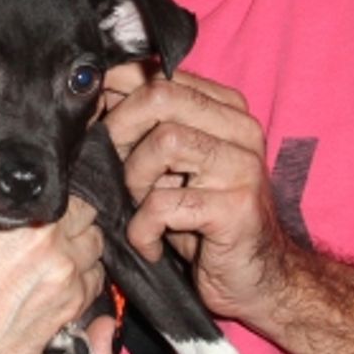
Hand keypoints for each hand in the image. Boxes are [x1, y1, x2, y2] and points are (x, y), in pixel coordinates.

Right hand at [0, 197, 104, 353]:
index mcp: (30, 224)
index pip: (73, 200)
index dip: (54, 205)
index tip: (39, 212)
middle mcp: (57, 256)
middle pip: (89, 228)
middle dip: (72, 228)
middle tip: (48, 235)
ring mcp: (65, 292)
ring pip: (94, 261)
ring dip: (79, 258)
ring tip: (53, 262)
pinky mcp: (63, 323)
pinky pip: (89, 294)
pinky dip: (79, 287)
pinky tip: (54, 288)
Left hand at [102, 65, 295, 329]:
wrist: (259, 278)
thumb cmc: (204, 220)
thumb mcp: (173, 166)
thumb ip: (147, 128)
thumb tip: (96, 92)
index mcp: (226, 109)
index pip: (162, 75)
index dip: (117, 92)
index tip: (94, 118)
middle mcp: (241, 129)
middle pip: (160, 97)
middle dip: (119, 130)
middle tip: (112, 168)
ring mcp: (243, 167)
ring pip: (163, 142)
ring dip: (135, 181)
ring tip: (140, 208)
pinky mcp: (237, 208)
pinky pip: (165, 204)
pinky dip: (143, 229)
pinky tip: (150, 244)